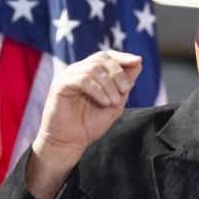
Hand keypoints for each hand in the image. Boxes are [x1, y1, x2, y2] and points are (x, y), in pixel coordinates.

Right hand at [26, 50, 142, 198]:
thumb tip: (138, 63)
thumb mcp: (115, 104)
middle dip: (118, 73)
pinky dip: (97, 89)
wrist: (70, 142)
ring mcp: (69, 76)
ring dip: (109, 84)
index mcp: (91, 74)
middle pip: (102, 58)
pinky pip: (82, 79)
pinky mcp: (60, 84)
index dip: (123, 56)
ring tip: (114, 102)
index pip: (107, 56)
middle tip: (125, 91)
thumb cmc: (90, 125)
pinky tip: (104, 102)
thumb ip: (125, 85)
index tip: (138, 61)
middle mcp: (79, 71)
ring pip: (93, 67)